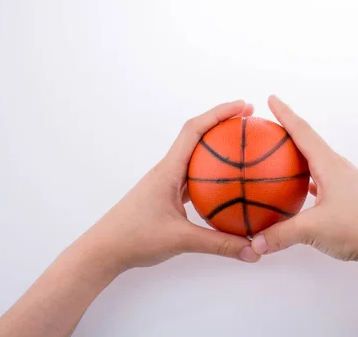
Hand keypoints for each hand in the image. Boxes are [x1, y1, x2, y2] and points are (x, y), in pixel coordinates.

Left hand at [80, 100, 260, 270]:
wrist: (104, 251)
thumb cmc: (134, 238)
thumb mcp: (181, 240)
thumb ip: (219, 244)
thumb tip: (253, 249)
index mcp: (168, 170)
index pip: (194, 130)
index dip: (219, 113)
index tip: (243, 106)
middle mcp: (168, 171)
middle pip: (197, 136)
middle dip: (223, 124)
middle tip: (249, 121)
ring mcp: (167, 183)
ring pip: (195, 157)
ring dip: (217, 148)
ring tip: (242, 148)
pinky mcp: (167, 197)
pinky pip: (193, 178)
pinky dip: (211, 175)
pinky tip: (227, 185)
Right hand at [251, 96, 357, 263]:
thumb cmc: (355, 229)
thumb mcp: (313, 230)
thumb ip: (281, 234)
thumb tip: (256, 242)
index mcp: (330, 166)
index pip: (303, 132)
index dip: (285, 114)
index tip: (272, 98)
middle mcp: (338, 168)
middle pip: (309, 143)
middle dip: (290, 131)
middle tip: (270, 126)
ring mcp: (345, 182)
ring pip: (316, 162)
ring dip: (299, 155)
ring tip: (280, 155)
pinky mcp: (348, 197)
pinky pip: (321, 179)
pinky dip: (307, 178)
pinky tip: (299, 186)